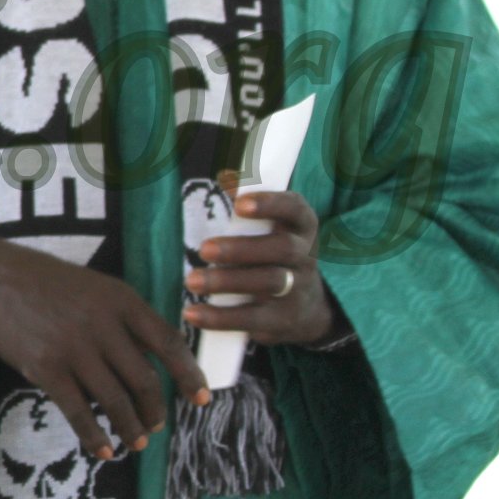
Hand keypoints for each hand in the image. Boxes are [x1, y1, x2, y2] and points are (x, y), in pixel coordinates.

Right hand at [0, 238, 206, 458]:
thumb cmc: (51, 286)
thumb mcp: (98, 288)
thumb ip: (127, 319)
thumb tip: (157, 358)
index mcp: (122, 301)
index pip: (168, 342)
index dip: (189, 374)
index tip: (201, 398)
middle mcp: (103, 324)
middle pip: (143, 379)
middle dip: (155, 410)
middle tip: (157, 425)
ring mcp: (74, 348)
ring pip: (115, 400)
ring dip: (130, 428)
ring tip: (136, 442)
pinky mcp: (46, 367)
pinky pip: (77, 411)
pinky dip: (94, 435)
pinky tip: (102, 450)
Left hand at [183, 188, 337, 347]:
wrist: (306, 309)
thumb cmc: (272, 256)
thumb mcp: (271, 230)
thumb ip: (250, 209)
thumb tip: (226, 178)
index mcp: (301, 227)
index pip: (294, 209)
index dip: (271, 204)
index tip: (240, 204)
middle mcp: (305, 256)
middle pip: (281, 249)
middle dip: (241, 248)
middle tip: (204, 249)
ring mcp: (297, 290)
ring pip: (269, 283)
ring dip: (227, 282)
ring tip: (192, 281)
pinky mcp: (283, 320)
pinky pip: (253, 319)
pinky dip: (220, 317)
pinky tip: (193, 313)